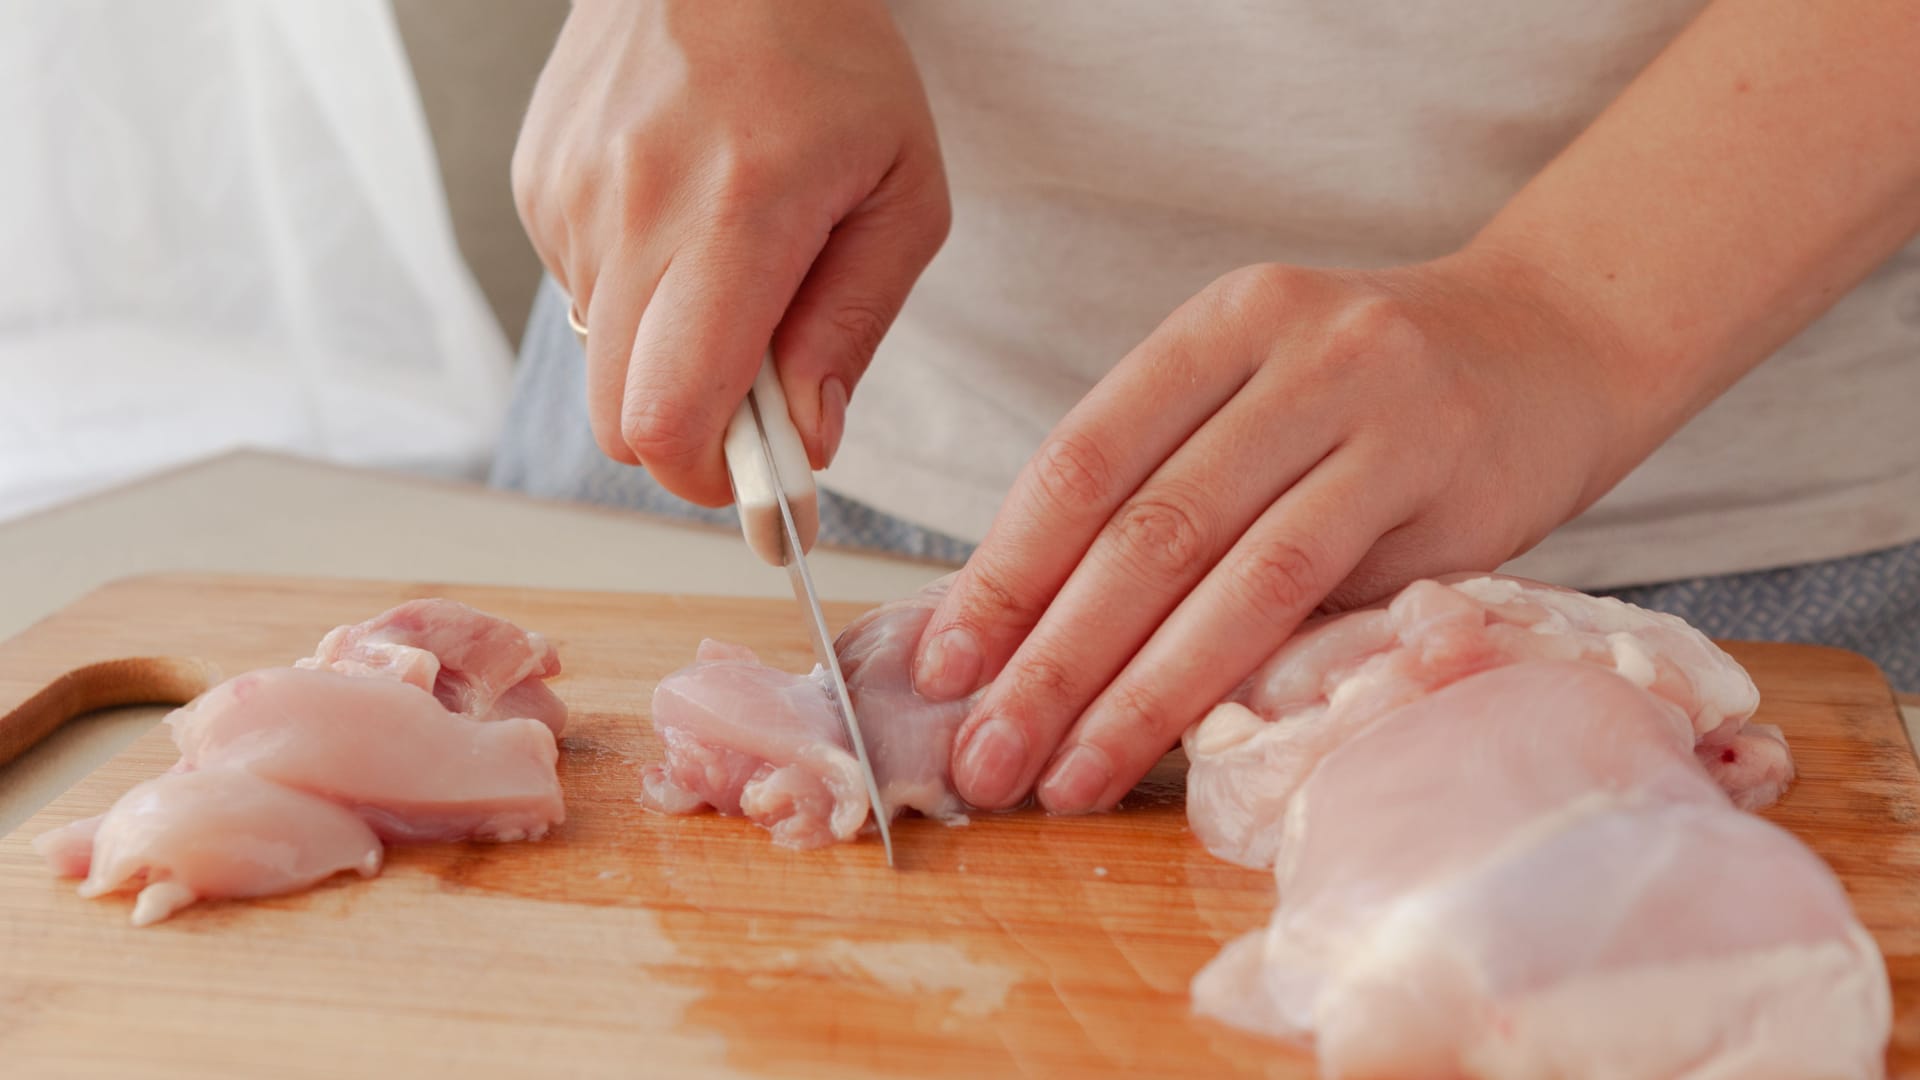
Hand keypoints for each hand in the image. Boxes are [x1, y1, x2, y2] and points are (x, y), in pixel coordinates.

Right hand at [511, 0, 949, 504]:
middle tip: (760, 397)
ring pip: (601, 363)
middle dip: (693, 438)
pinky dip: (637, 297)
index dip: (712, 482)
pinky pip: (582, 297)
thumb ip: (852, 328)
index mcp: (736, 214)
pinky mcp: (534, 185)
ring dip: (667, 356)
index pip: (670, 417)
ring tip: (729, 269)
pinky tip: (680, 222)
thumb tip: (805, 444)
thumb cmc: (832, 61)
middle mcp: (630, 208)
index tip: (766, 492)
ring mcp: (566, 196)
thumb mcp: (901, 194)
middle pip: (619, 419)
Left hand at [913, 251, 1650, 812]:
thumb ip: (1167, 488)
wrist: (1558, 340)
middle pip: (1140, 524)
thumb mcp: (1261, 398)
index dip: (1002, 571)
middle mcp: (1290, 349)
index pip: (1082, 458)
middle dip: (1045, 655)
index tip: (941, 666)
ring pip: (1224, 571)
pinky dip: (1232, 674)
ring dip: (1128, 691)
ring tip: (1059, 776)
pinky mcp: (1444, 476)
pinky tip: (1176, 740)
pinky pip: (1318, 593)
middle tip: (980, 754)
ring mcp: (1374, 406)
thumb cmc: (1379, 395)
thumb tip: (1027, 629)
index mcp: (1217, 325)